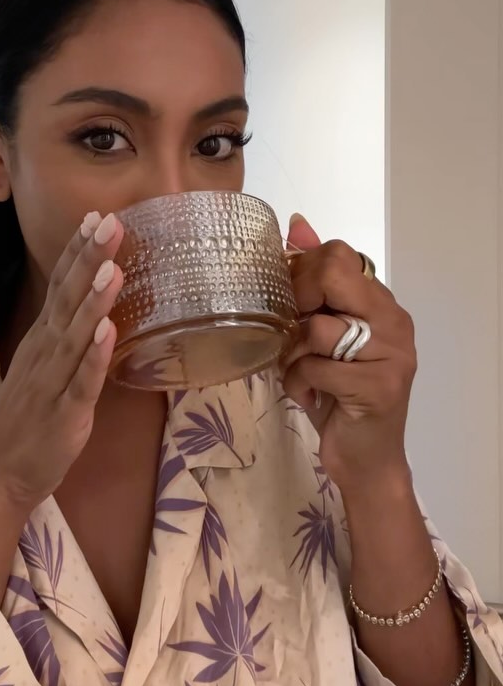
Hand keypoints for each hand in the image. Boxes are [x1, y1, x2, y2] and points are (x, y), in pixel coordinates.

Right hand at [0, 210, 123, 514]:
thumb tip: (93, 310)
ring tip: (112, 266)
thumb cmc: (25, 425)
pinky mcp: (64, 415)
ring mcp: (53, 383)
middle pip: (68, 298)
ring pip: (76, 335)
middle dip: (89, 258)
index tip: (96, 215)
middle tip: (109, 220)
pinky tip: (109, 332)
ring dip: (94, 300)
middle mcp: (46, 354)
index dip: (79, 252)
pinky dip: (95, 357)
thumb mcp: (45, 371)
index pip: (61, 287)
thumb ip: (66, 340)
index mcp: (43, 341)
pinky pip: (82, 383)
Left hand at [279, 213, 416, 499]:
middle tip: (294, 335)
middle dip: (296, 302)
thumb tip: (297, 224)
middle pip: (331, 275)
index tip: (292, 305)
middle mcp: (395, 321)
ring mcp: (393, 353)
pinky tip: (310, 396)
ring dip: (293, 355)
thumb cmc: (339, 396)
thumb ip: (314, 280)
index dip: (301, 274)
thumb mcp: (321, 334)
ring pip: (317, 328)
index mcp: (382, 303)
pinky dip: (298, 383)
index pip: (337, 254)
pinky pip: (315, 366)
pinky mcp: (380, 386)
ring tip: (302, 374)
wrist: (366, 460)